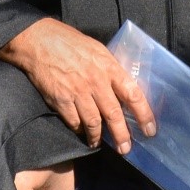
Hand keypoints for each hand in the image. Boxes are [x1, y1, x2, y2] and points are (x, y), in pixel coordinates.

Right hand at [0, 18, 155, 153]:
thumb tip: (122, 88)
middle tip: (126, 149)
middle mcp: (95, 81)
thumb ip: (110, 69)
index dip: (144, 114)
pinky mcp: (60, 99)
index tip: (150, 130)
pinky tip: (80, 131)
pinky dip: (78, 129)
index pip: (133, 94)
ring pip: (93, 123)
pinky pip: (73, 121)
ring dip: (97, 137)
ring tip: (98, 142)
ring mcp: (77, 91)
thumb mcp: (97, 50)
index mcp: (109, 67)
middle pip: (114, 115)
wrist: (39, 40)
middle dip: (122, 135)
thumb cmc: (70, 42)